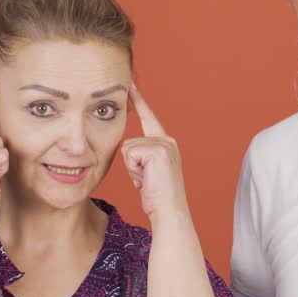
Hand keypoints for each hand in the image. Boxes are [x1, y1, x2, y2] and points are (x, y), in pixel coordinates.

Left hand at [122, 84, 189, 219]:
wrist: (170, 211)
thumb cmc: (157, 198)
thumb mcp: (148, 173)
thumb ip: (142, 157)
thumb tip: (129, 152)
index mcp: (166, 144)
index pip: (148, 119)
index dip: (139, 101)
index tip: (130, 84)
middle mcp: (167, 141)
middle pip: (129, 143)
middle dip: (132, 166)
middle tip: (147, 180)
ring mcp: (164, 144)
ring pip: (127, 150)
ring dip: (132, 170)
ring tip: (147, 181)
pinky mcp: (157, 150)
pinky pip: (129, 155)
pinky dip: (133, 171)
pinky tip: (147, 179)